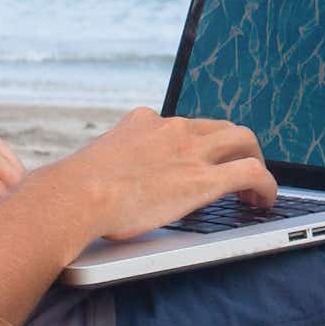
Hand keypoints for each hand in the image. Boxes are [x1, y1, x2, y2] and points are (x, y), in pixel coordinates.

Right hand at [62, 109, 275, 239]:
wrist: (73, 196)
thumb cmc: (68, 194)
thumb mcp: (84, 171)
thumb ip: (92, 174)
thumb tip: (58, 193)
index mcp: (142, 123)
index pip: (179, 124)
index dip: (194, 143)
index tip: (195, 161)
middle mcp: (170, 128)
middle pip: (219, 126)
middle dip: (233, 146)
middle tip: (235, 171)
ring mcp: (190, 150)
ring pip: (243, 139)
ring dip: (254, 160)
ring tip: (254, 190)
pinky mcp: (205, 177)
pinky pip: (253, 172)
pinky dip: (266, 185)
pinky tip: (264, 201)